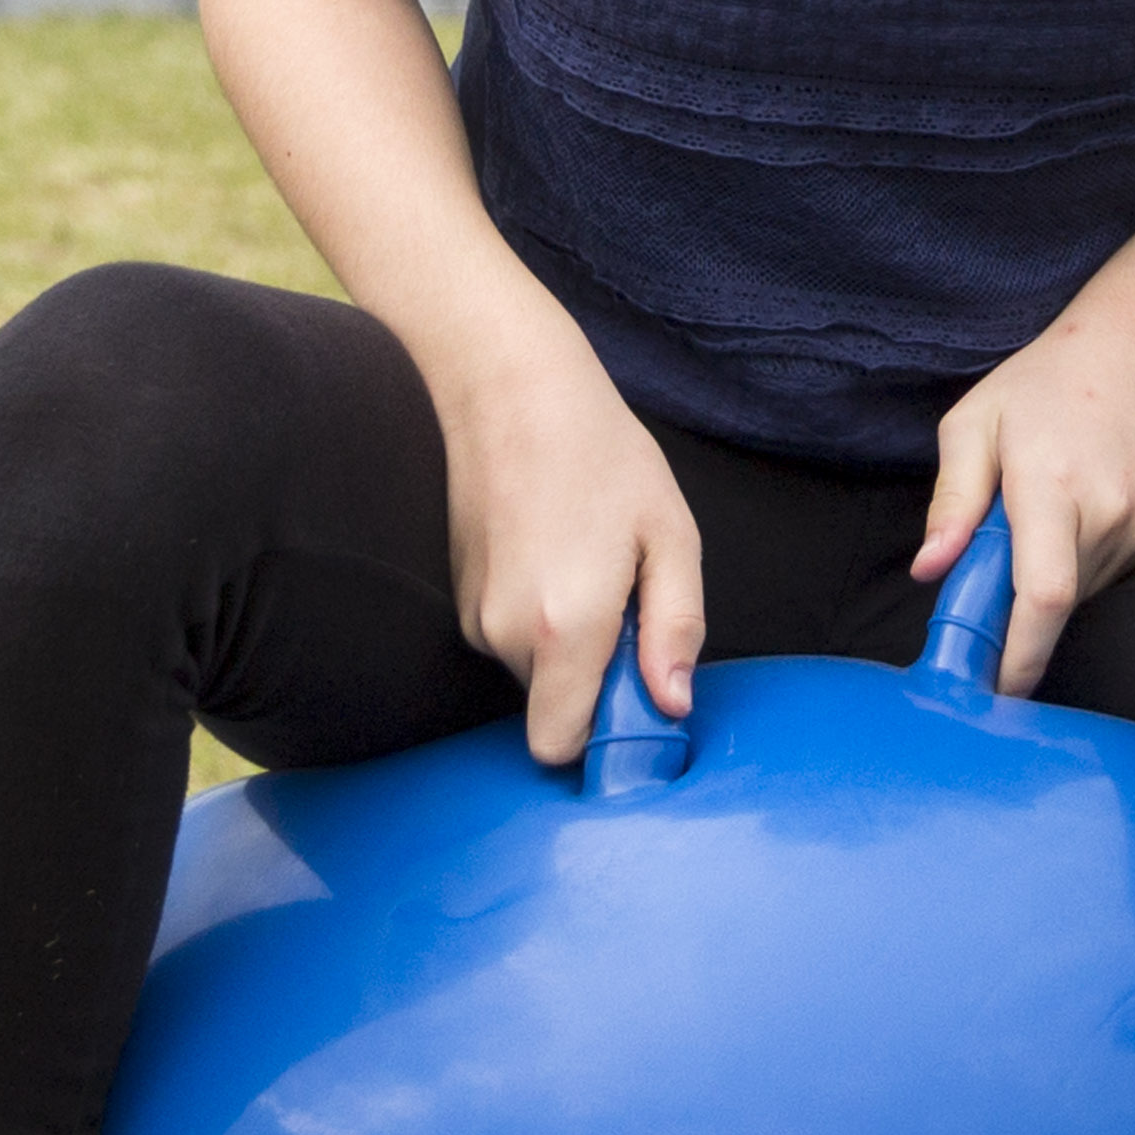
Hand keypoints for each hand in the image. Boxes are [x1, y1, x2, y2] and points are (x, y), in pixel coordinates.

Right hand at [437, 318, 700, 768]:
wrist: (509, 388)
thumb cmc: (603, 454)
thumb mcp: (669, 537)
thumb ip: (675, 629)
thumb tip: (672, 705)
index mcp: (566, 629)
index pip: (560, 746)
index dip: (603, 734)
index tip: (638, 691)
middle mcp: (507, 634)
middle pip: (556, 705)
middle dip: (595, 673)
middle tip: (626, 598)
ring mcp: (473, 616)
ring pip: (534, 669)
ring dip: (569, 639)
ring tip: (588, 558)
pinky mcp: (458, 596)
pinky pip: (510, 634)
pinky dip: (538, 614)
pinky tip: (553, 548)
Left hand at [915, 306, 1134, 697]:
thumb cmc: (1051, 380)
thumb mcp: (976, 422)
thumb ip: (952, 501)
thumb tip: (931, 570)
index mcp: (1054, 488)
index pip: (1044, 598)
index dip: (1019, 658)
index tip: (991, 692)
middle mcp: (1109, 516)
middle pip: (1053, 606)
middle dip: (1014, 608)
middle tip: (990, 561)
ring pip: (1081, 593)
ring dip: (1047, 580)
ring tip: (1039, 512)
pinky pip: (1108, 573)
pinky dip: (1079, 561)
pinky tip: (1076, 507)